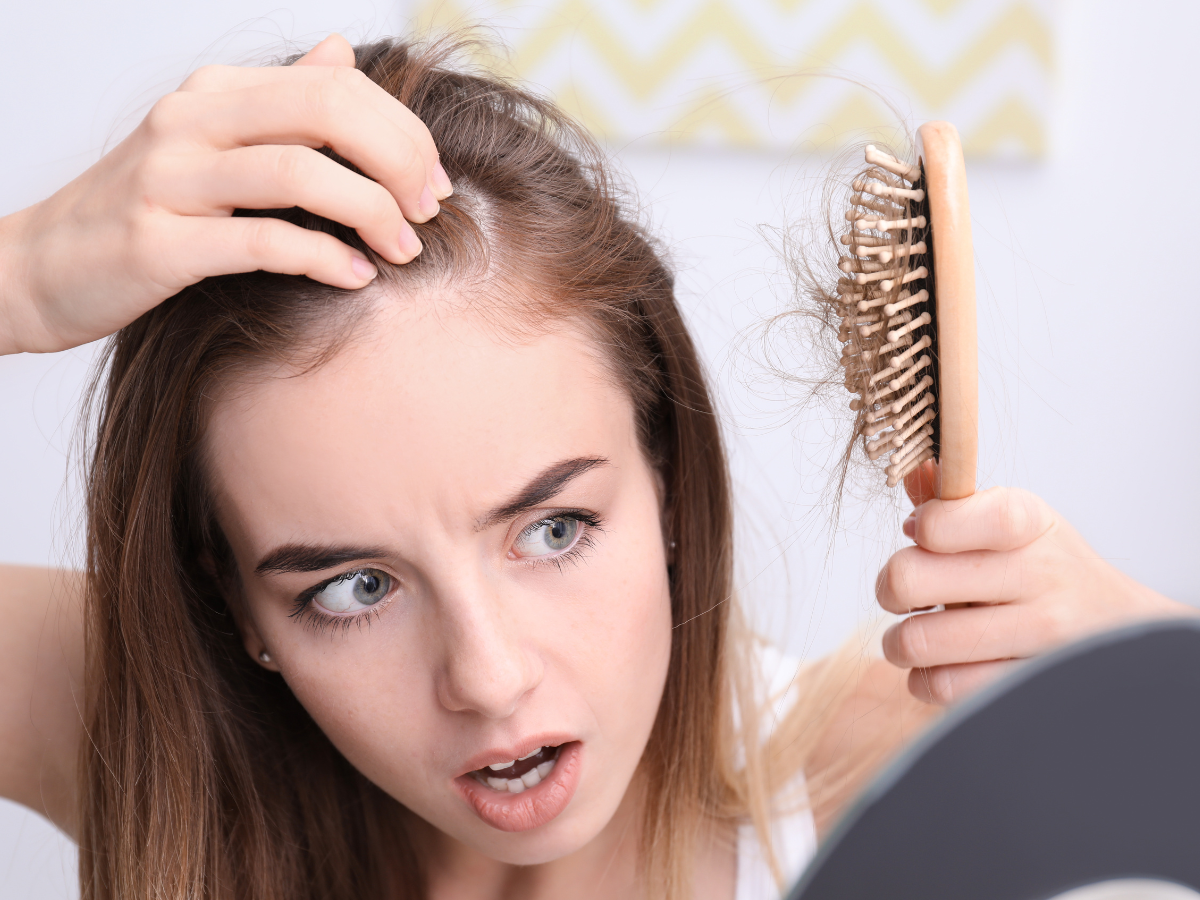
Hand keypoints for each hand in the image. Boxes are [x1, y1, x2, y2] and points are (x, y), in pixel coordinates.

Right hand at [0, 34, 452, 354]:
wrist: (41, 268)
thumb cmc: (144, 211)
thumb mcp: (209, 141)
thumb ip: (280, 101)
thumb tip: (343, 52)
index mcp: (213, 92)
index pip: (334, 85)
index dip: (403, 131)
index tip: (434, 182)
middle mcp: (190, 121)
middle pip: (326, 112)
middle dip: (398, 160)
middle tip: (429, 211)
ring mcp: (169, 179)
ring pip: (299, 173)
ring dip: (372, 213)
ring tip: (403, 250)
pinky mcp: (158, 244)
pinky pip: (262, 242)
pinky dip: (323, 258)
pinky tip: (355, 277)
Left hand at [876, 461, 1193, 704]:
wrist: (1123, 633)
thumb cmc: (1046, 569)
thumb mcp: (1012, 521)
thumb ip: (952, 501)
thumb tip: (910, 470)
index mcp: (1027, 521)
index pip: (943, 518)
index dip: (919, 528)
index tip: (923, 536)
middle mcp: (1039, 574)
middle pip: (908, 579)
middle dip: (890, 588)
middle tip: (902, 594)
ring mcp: (1039, 633)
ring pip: (918, 641)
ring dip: (900, 642)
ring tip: (915, 636)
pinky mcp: (1028, 684)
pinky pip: (941, 686)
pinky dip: (925, 680)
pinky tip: (942, 666)